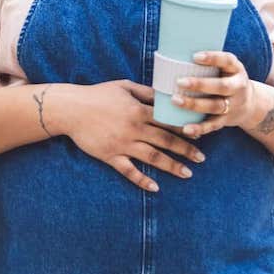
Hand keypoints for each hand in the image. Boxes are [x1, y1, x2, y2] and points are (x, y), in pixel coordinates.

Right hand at [54, 80, 206, 192]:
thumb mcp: (124, 86)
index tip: (200, 134)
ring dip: (172, 166)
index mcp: (138, 110)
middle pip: (165, 141)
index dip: (185, 128)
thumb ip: (146, 92)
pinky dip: (142, 180)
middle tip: (202, 158)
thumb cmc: (98, 94)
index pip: (167, 121)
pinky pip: (129, 171)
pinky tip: (155, 187)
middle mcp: (134, 129)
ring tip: (188, 173)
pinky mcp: (110, 156)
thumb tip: (166, 95)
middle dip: (185, 150)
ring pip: (152, 158)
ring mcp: (122, 144)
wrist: (71, 109)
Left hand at [170, 50, 259, 137]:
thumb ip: (207, 64)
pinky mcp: (226, 120)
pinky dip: (199, 128)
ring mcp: (233, 105)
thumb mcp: (225, 68)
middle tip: (179, 81)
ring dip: (195, 104)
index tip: (195, 56)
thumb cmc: (226, 79)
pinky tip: (186, 129)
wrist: (250, 104)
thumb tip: (170, 54)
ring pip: (215, 106)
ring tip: (175, 100)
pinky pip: (213, 125)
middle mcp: (238, 87)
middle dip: (200, 84)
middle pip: (221, 86)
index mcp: (236, 69)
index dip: (213, 58)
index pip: (227, 60)